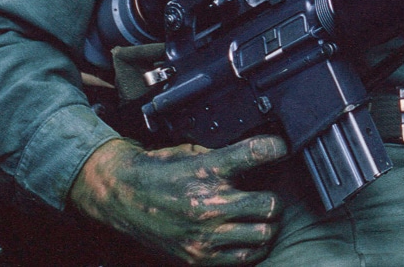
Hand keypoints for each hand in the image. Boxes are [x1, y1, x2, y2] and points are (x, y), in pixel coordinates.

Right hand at [68, 136, 285, 265]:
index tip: (280, 149)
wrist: (123, 196)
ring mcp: (205, 234)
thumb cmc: (158, 171)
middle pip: (270, 204)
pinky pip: (245, 256)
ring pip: (264, 234)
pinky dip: (253, 246)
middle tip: (268, 197)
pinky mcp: (199, 255)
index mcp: (207, 170)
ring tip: (259, 219)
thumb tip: (258, 156)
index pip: (255, 154)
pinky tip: (248, 236)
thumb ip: (225, 157)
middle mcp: (209, 203)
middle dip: (274, 199)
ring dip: (267, 224)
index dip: (276, 148)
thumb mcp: (191, 152)